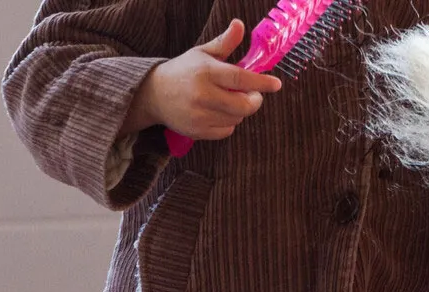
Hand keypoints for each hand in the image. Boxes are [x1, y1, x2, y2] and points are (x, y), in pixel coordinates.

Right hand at [124, 20, 280, 141]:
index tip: (276, 84)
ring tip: (231, 102)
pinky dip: (229, 124)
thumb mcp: (202, 53)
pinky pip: (225, 131)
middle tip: (253, 95)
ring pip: (236, 119)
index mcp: (206, 73)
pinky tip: (221, 114)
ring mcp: (198, 116)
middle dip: (254, 101)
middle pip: (243, 105)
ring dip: (240, 111)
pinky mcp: (195, 131)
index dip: (262, 83)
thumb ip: (224, 42)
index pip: (241, 79)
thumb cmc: (182, 71)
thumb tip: (239, 24)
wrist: (153, 95)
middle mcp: (202, 96)